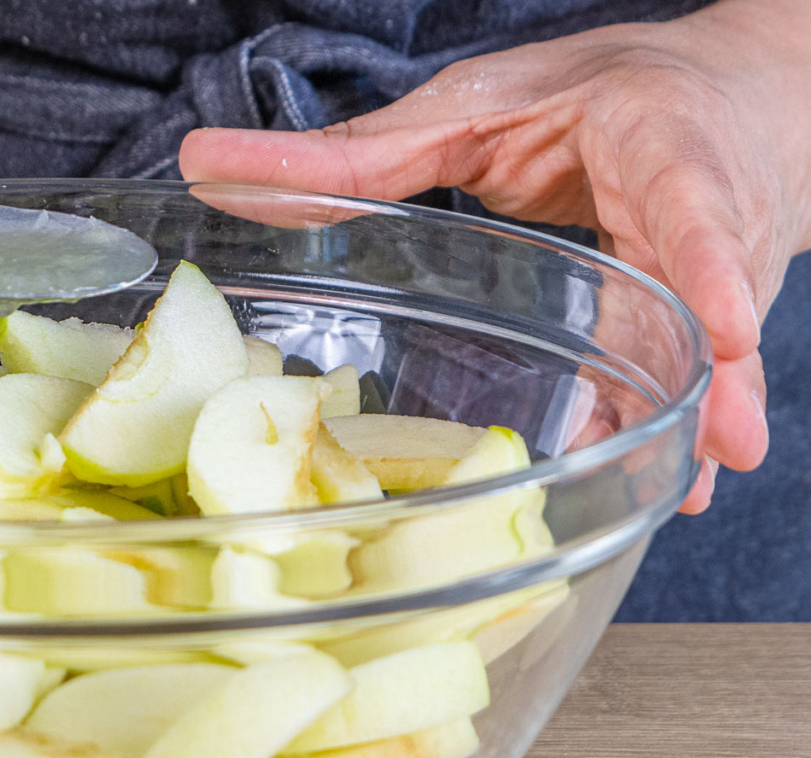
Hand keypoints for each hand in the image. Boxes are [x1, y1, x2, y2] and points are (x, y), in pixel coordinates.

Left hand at [180, 0, 810, 512]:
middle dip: (716, 369)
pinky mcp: (692, 313)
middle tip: (725, 440)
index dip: (705, 261)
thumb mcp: (471, 106)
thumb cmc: (595, 95)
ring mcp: (707, 270)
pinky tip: (671, 489)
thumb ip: (351, 151)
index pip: (689, 197)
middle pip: (708, 292)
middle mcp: (701, 210)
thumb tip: (204, 164)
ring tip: (692, 482)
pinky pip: (684, 374)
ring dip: (699, 416)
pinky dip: (670, 429)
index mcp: (657, 138)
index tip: (730, 323)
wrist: (722, 91)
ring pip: (704, 346)